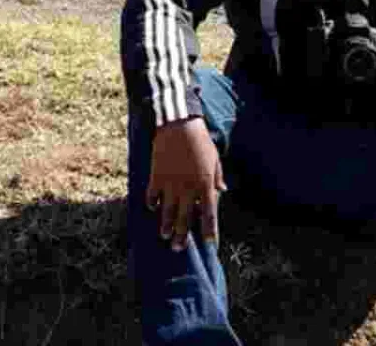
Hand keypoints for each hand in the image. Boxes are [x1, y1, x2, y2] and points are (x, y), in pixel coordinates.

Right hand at [147, 117, 226, 250]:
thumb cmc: (200, 141)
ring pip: (167, 212)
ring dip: (166, 226)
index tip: (209, 244)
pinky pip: (153, 196)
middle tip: (179, 249)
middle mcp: (188, 188)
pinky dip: (152, 204)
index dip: (209, 230)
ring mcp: (171, 184)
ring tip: (165, 237)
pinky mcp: (156, 177)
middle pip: (185, 219)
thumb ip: (218, 177)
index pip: (209, 214)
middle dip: (183, 236)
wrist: (179, 126)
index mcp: (205, 185)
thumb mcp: (215, 159)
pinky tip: (153, 209)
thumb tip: (222, 190)